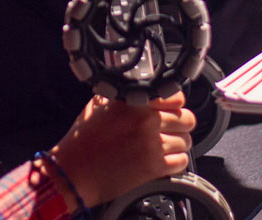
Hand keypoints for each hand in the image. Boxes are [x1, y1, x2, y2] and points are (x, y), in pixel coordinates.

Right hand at [49, 94, 194, 207]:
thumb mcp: (98, 105)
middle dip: (180, 126)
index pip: (177, 98)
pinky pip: (182, 162)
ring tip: (162, 148)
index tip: (171, 111)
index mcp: (134, 102)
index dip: (175, 105)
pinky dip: (175, 162)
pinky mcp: (154, 168)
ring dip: (177, 145)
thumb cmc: (82, 140)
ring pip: (186, 142)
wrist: (74, 172)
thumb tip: (138, 90)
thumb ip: (122, 95)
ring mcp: (152, 145)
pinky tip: (162, 161)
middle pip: (187, 120)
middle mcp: (146, 121)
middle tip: (169, 131)